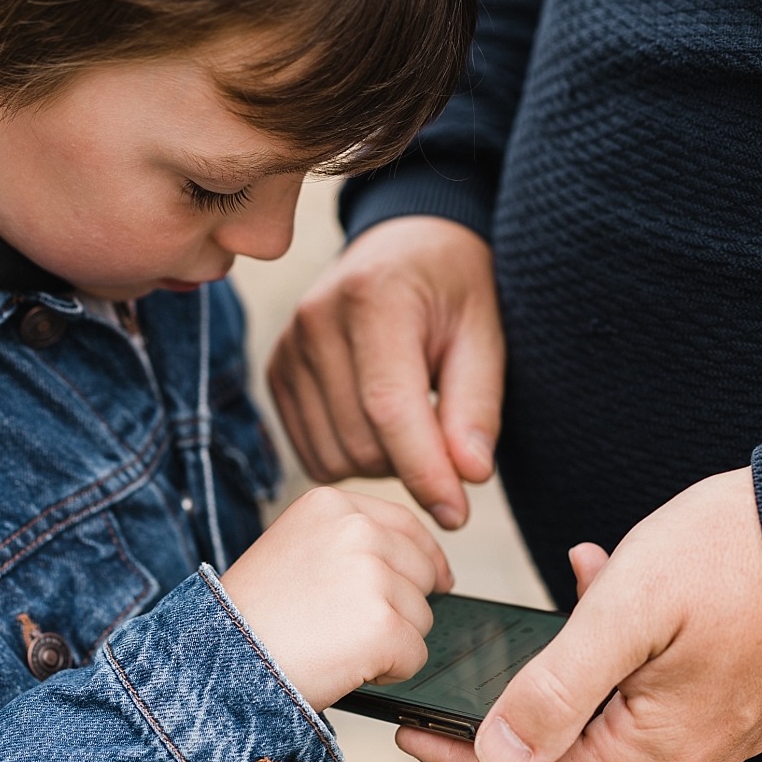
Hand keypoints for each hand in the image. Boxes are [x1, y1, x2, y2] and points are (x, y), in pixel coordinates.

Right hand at [220, 487, 452, 711]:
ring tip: (337, 645)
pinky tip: (346, 666)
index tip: (435, 579)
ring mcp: (371, 576)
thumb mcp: (296, 548)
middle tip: (349, 627)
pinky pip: (416, 655)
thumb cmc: (253, 616)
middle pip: (422, 571)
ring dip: (391, 641)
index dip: (424, 558)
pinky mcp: (382, 625)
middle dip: (401, 606)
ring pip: (422, 617)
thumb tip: (420, 561)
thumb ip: (350, 541)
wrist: (220, 663)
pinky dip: (389, 672)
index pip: (406, 524)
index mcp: (332, 505)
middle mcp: (356, 530)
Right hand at [267, 216, 503, 529]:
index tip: (458, 514)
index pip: (389, 408)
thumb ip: (477, 408)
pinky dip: (352, 458)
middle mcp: (316, 320)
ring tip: (415, 424)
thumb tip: (469, 477)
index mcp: (373, 297)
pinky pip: (312, 453)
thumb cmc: (454, 289)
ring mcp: (287, 348)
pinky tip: (380, 425)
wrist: (405, 247)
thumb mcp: (485, 335)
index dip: (425, 471)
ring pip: (334, 457)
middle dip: (413, 463)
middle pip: (361, 441)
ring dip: (383, 464)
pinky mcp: (277, 373)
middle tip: (448, 439)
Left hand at [395, 467, 761, 761]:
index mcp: (654, 750)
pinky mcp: (727, 695)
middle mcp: (685, 757)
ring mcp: (711, 730)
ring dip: (563, 670)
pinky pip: (644, 691)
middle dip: (508, 715)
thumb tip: (495, 756)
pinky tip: (600, 580)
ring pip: (603, 718)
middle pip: (565, 757)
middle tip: (462, 674)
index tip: (407, 731)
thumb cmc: (731, 558)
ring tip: (551, 603)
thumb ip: (557, 688)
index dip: (461, 758)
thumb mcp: (625, 613)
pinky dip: (610, 650)